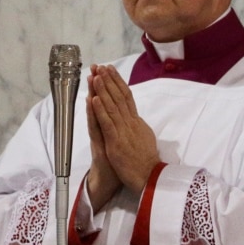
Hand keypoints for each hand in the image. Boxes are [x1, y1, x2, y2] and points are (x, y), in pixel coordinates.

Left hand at [89, 65, 161, 193]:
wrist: (149, 178)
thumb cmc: (146, 161)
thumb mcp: (145, 137)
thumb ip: (138, 126)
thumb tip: (136, 116)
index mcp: (137, 121)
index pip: (127, 96)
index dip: (118, 82)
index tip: (110, 70)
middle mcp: (130, 123)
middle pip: (119, 97)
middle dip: (109, 80)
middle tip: (100, 66)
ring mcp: (123, 132)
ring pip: (111, 107)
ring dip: (103, 90)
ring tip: (95, 76)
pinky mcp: (115, 143)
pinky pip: (106, 124)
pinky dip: (100, 111)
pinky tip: (94, 99)